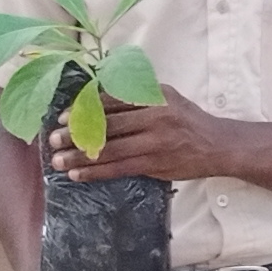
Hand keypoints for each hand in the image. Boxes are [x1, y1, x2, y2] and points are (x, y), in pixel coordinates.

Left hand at [54, 84, 237, 181]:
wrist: (218, 145)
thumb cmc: (188, 121)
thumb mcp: (167, 98)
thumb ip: (138, 97)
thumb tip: (97, 100)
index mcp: (154, 96)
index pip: (112, 100)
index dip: (84, 109)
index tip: (63, 118)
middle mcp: (155, 116)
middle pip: (106, 125)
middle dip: (75, 134)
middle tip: (53, 140)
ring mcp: (156, 141)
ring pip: (109, 149)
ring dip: (80, 156)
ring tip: (59, 161)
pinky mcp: (156, 163)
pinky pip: (120, 168)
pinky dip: (96, 171)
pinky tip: (79, 174)